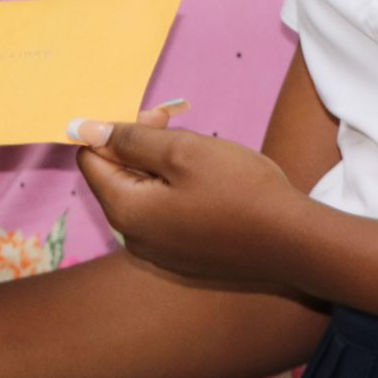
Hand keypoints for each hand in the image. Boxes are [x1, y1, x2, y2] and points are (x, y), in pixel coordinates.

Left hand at [70, 115, 304, 285]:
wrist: (293, 242)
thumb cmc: (239, 190)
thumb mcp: (182, 150)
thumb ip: (131, 139)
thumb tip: (85, 130)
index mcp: (126, 211)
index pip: (91, 160)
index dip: (115, 131)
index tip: (156, 118)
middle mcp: (134, 238)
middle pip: (117, 178)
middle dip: (141, 146)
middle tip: (179, 125)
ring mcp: (160, 253)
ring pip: (143, 195)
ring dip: (161, 167)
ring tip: (200, 153)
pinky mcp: (184, 259)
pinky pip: (165, 216)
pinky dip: (177, 192)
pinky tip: (209, 184)